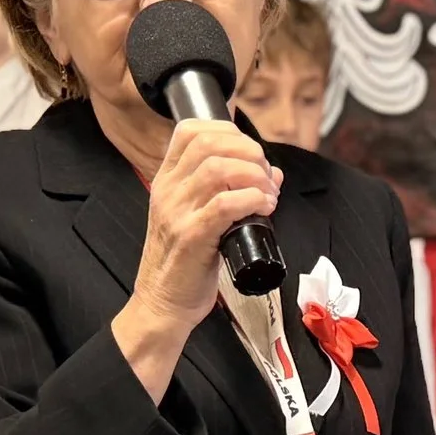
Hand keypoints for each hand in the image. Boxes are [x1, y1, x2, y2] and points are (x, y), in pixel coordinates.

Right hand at [130, 118, 282, 333]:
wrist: (162, 303)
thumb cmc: (185, 262)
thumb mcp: (200, 217)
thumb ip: (230, 191)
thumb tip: (272, 173)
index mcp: (167, 180)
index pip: (189, 130)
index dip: (228, 131)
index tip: (251, 151)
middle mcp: (168, 190)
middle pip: (208, 143)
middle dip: (249, 152)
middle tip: (266, 176)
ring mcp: (177, 212)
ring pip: (218, 169)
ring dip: (254, 176)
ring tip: (268, 195)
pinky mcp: (191, 236)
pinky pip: (224, 204)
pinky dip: (252, 200)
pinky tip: (264, 208)